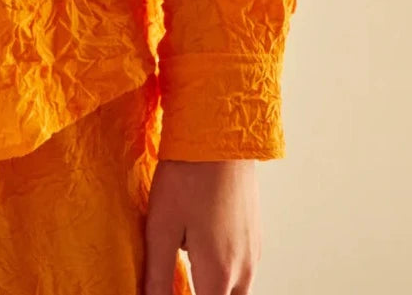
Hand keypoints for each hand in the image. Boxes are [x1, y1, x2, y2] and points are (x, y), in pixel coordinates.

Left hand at [142, 159, 260, 294]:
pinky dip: (224, 271)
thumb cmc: (187, 175)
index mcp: (219, 274)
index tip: (172, 291)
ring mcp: (254, 249)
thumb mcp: (161, 227)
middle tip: (179, 283)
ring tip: (186, 268)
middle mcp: (244, 268)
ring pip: (237, 289)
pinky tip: (201, 247)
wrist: (220, 132)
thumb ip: (157, 276)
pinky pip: (243, 267)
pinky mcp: (254, 231)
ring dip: (214, 288)